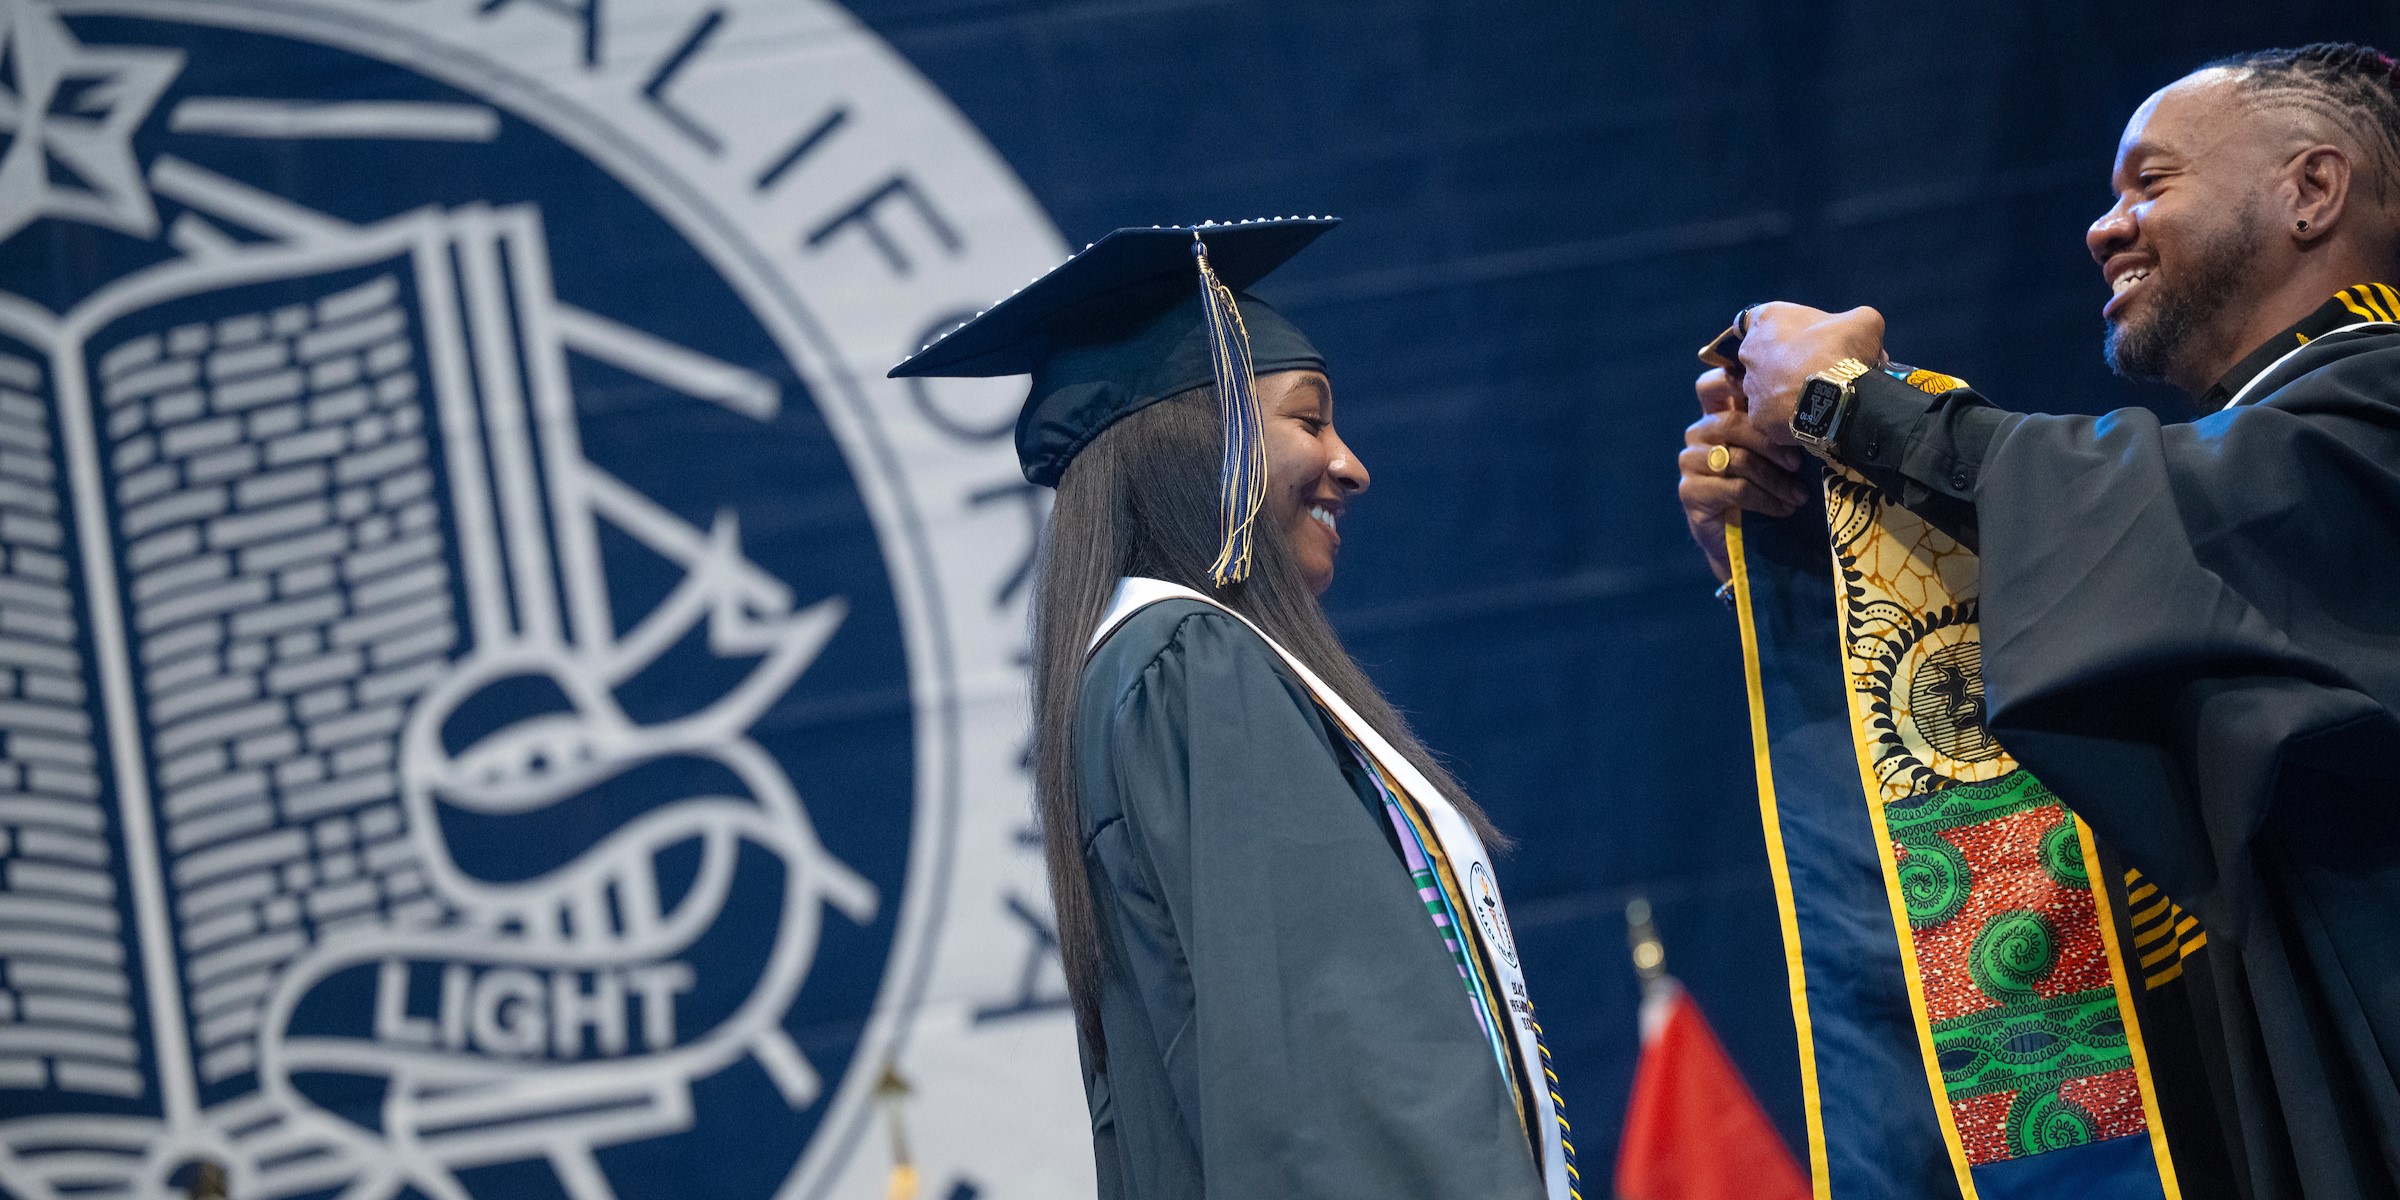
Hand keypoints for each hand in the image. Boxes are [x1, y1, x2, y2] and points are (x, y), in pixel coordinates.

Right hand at [1679, 367, 1809, 583]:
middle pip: (1732, 423)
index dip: (1731, 381)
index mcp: (1716, 417)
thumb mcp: (1774, 455)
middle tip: (1799, 465)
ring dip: (1775, 479)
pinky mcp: (1690, 492)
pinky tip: (1783, 509)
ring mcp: (1690, 463)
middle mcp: (1698, 435)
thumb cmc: (1766, 492)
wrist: (1745, 545)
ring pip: (1737, 458)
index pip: (1710, 386)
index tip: (1766, 392)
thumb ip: (1775, 427)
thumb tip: (1812, 402)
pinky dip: (1765, 499)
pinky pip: (1734, 488)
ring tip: (1799, 496)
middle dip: (1771, 443)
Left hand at [1736, 302, 1886, 441]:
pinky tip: (1805, 419)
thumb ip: (1852, 321)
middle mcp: (1749, 352)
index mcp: (1767, 320)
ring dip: (1781, 391)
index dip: (1774, 330)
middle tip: (1810, 371)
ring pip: (1764, 389)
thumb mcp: (1863, 322)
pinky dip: (1784, 418)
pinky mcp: (1757, 417)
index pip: (1756, 320)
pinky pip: (1769, 417)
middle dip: (1780, 363)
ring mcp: (1750, 387)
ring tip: (1811, 398)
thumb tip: (1856, 338)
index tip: (1791, 340)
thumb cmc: (1843, 350)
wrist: (1839, 396)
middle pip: (1760, 356)